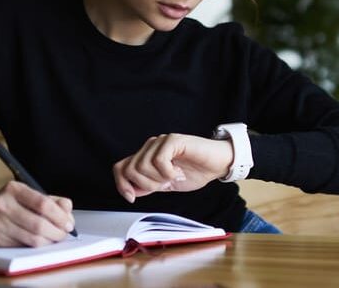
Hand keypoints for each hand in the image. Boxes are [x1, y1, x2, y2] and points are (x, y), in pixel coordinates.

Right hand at [0, 181, 74, 246]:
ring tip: (53, 239)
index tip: (68, 224)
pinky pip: (23, 247)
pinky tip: (38, 242)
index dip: (60, 216)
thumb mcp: (29, 195)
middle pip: (39, 224)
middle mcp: (3, 205)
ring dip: (49, 242)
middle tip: (63, 234)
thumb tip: (67, 211)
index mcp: (14, 189)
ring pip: (32, 239)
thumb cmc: (11, 204)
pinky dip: (36, 247)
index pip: (43, 203)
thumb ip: (52, 201)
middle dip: (57, 232)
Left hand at [112, 133, 233, 202]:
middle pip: (130, 169)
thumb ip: (148, 186)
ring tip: (174, 177)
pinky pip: (159, 160)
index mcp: (147, 157)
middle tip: (165, 185)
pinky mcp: (173, 140)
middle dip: (146, 184)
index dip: (121, 184)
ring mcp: (161, 142)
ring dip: (159, 178)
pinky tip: (178, 172)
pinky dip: (168, 172)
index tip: (132, 198)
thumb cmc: (196, 171)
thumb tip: (130, 191)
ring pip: (142, 165)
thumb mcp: (167, 185)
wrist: (217, 164)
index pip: (120, 168)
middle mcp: (150, 147)